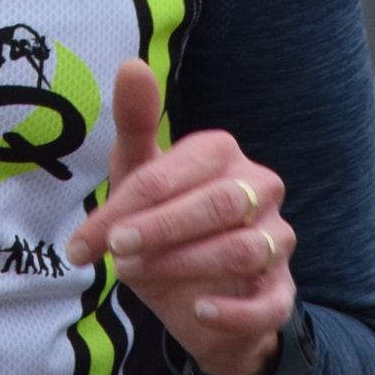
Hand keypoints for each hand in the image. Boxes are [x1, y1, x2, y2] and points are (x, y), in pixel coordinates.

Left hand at [63, 59, 293, 374]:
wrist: (193, 301)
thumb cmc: (162, 227)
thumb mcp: (139, 178)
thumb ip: (135, 125)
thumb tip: (131, 64)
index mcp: (222, 154)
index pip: (178, 172)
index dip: (131, 204)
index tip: (91, 237)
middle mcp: (259, 189)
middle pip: (217, 204)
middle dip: (160, 229)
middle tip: (116, 251)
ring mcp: (276, 240)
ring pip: (243, 249)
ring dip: (184, 265)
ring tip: (137, 276)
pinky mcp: (282, 292)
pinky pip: (271, 302)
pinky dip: (234, 310)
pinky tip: (200, 310)